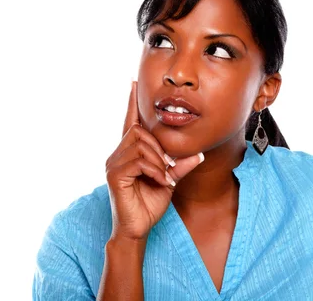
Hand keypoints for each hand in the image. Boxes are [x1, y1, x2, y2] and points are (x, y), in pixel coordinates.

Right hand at [105, 81, 203, 240]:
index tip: (133, 83)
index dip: (131, 103)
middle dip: (159, 146)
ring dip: (158, 160)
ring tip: (164, 175)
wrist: (138, 229)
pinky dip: (154, 170)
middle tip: (169, 166)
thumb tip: (199, 154)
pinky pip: (139, 161)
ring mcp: (113, 164)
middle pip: (139, 130)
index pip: (130, 122)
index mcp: (129, 152)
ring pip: (141, 144)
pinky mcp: (114, 175)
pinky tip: (160, 181)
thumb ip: (180, 165)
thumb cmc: (149, 204)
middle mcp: (117, 154)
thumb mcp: (170, 180)